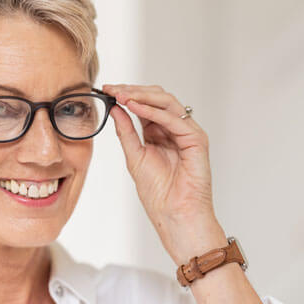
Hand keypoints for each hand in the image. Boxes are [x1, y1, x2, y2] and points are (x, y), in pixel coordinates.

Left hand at [103, 83, 225, 264]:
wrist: (174, 214)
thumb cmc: (158, 193)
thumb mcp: (134, 156)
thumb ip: (126, 131)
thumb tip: (114, 108)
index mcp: (159, 133)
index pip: (144, 105)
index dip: (126, 95)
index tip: (106, 90)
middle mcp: (174, 129)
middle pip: (157, 98)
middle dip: (133, 91)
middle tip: (112, 89)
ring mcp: (187, 133)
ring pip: (167, 102)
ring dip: (142, 96)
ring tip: (122, 95)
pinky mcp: (197, 139)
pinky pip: (174, 119)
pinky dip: (154, 111)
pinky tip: (136, 108)